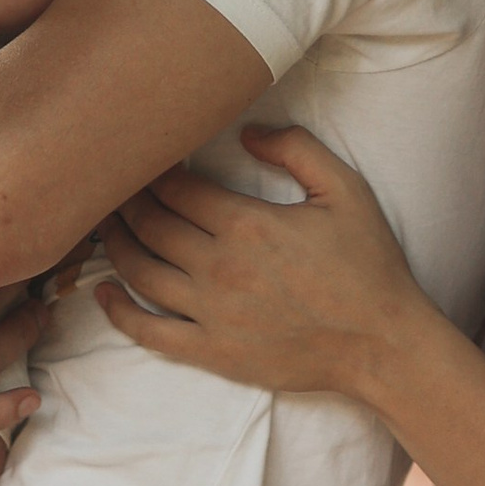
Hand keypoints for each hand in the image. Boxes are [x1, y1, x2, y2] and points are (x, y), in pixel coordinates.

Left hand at [96, 125, 430, 403]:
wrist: (382, 344)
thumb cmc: (367, 265)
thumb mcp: (345, 189)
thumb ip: (296, 148)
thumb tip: (247, 132)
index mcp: (247, 224)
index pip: (175, 189)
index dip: (152, 170)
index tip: (145, 157)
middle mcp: (219, 268)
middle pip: (150, 226)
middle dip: (125, 201)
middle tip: (111, 186)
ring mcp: (211, 315)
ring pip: (140, 273)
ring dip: (114, 245)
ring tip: (104, 225)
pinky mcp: (213, 353)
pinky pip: (149, 333)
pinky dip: (119, 312)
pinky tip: (102, 293)